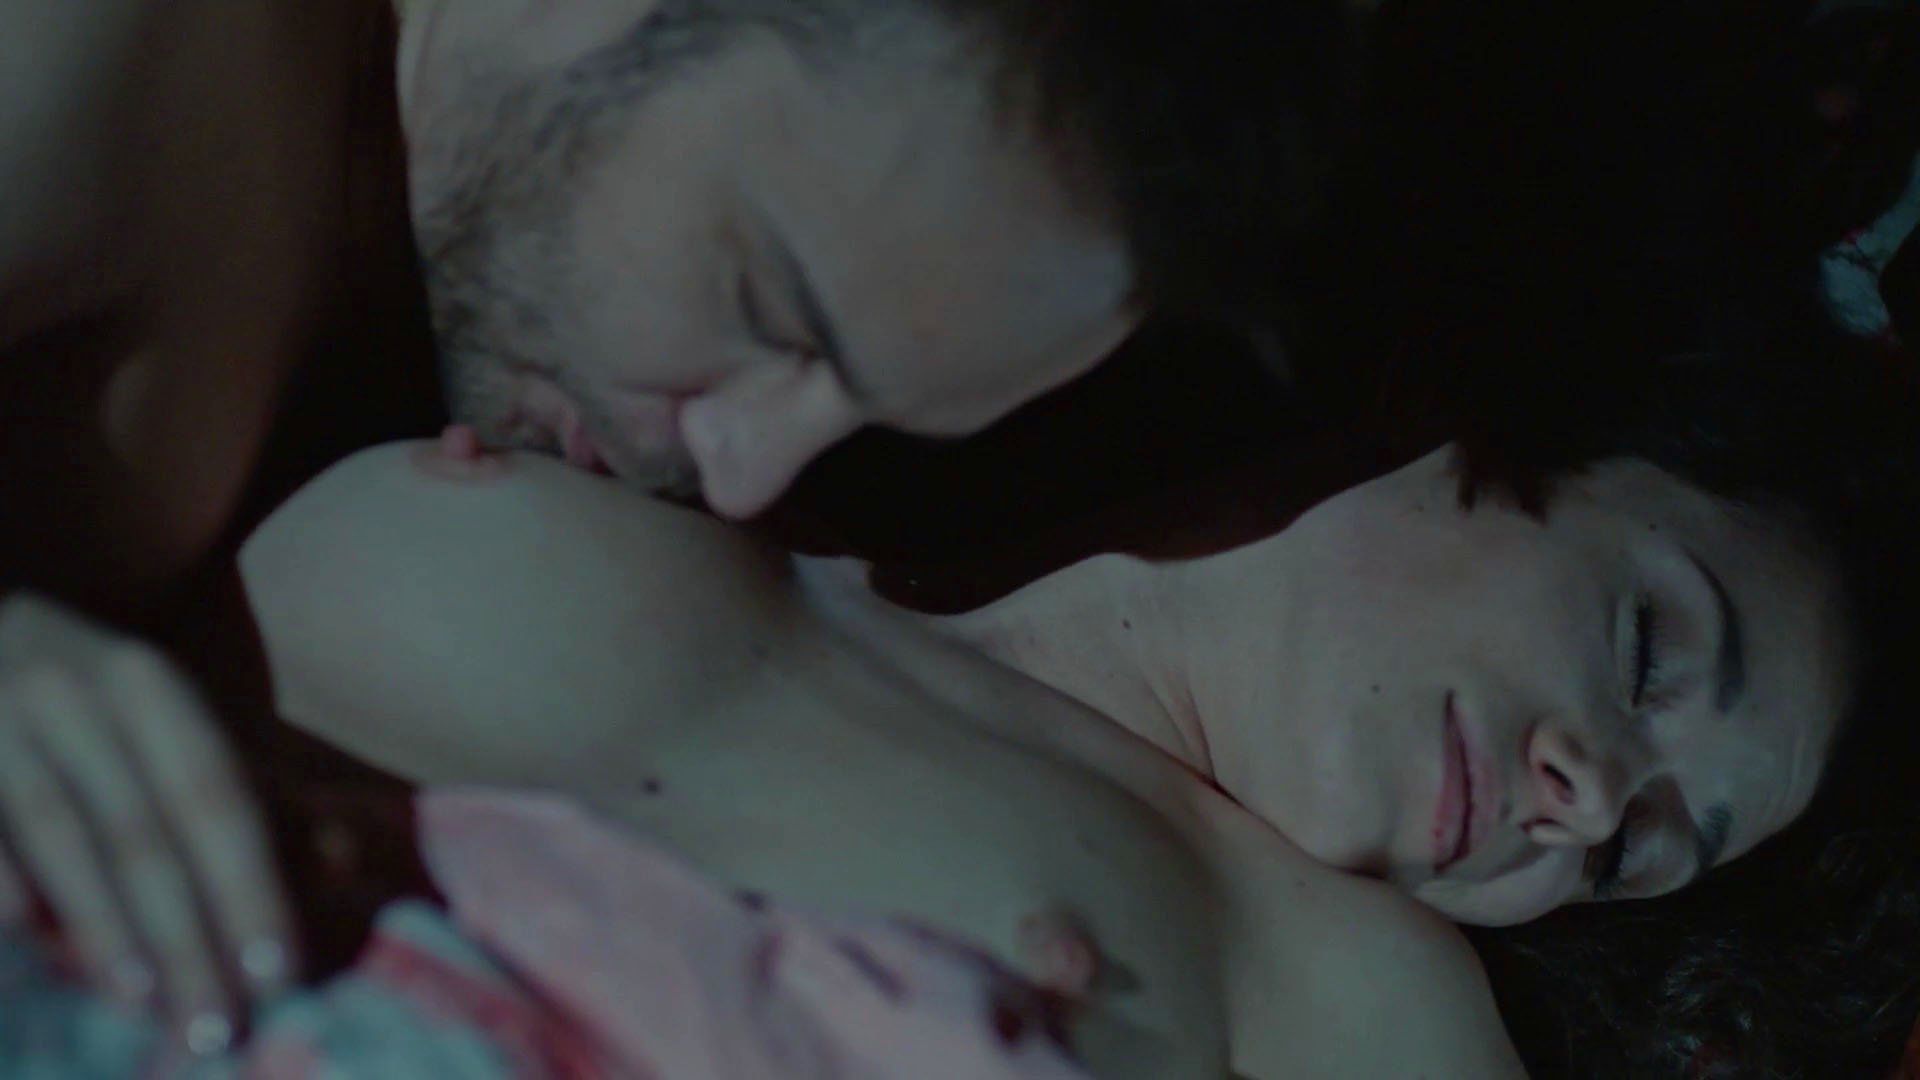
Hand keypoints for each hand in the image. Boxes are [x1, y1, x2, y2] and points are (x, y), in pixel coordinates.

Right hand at [0, 593, 295, 1054]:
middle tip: (217, 1021)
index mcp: (149, 684)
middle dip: (184, 933)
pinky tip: (19, 930)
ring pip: (59, 833)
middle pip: (142, 831)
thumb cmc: (95, 702)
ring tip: (144, 1000)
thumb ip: (258, 795)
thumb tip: (340, 860)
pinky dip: (0, 874)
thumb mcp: (178, 729)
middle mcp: (73, 692)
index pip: (213, 797)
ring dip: (101, 923)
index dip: (246, 885)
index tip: (276, 970)